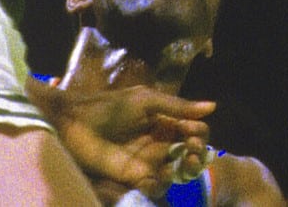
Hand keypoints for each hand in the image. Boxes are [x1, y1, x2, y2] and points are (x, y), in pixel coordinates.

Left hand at [31, 80, 213, 194]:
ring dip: (184, 170)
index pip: (192, 130)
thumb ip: (177, 106)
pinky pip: (156, 186)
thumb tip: (214, 106)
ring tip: (180, 164)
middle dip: (196, 154)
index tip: (196, 134)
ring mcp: (147, 161)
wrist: (73, 124)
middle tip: (191, 151)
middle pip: (188, 153)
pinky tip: (155, 176)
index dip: (199, 134)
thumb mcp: (146, 101)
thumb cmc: (108, 107)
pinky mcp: (134, 179)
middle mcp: (159, 143)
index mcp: (163, 121)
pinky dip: (159, 184)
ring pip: (176, 172)